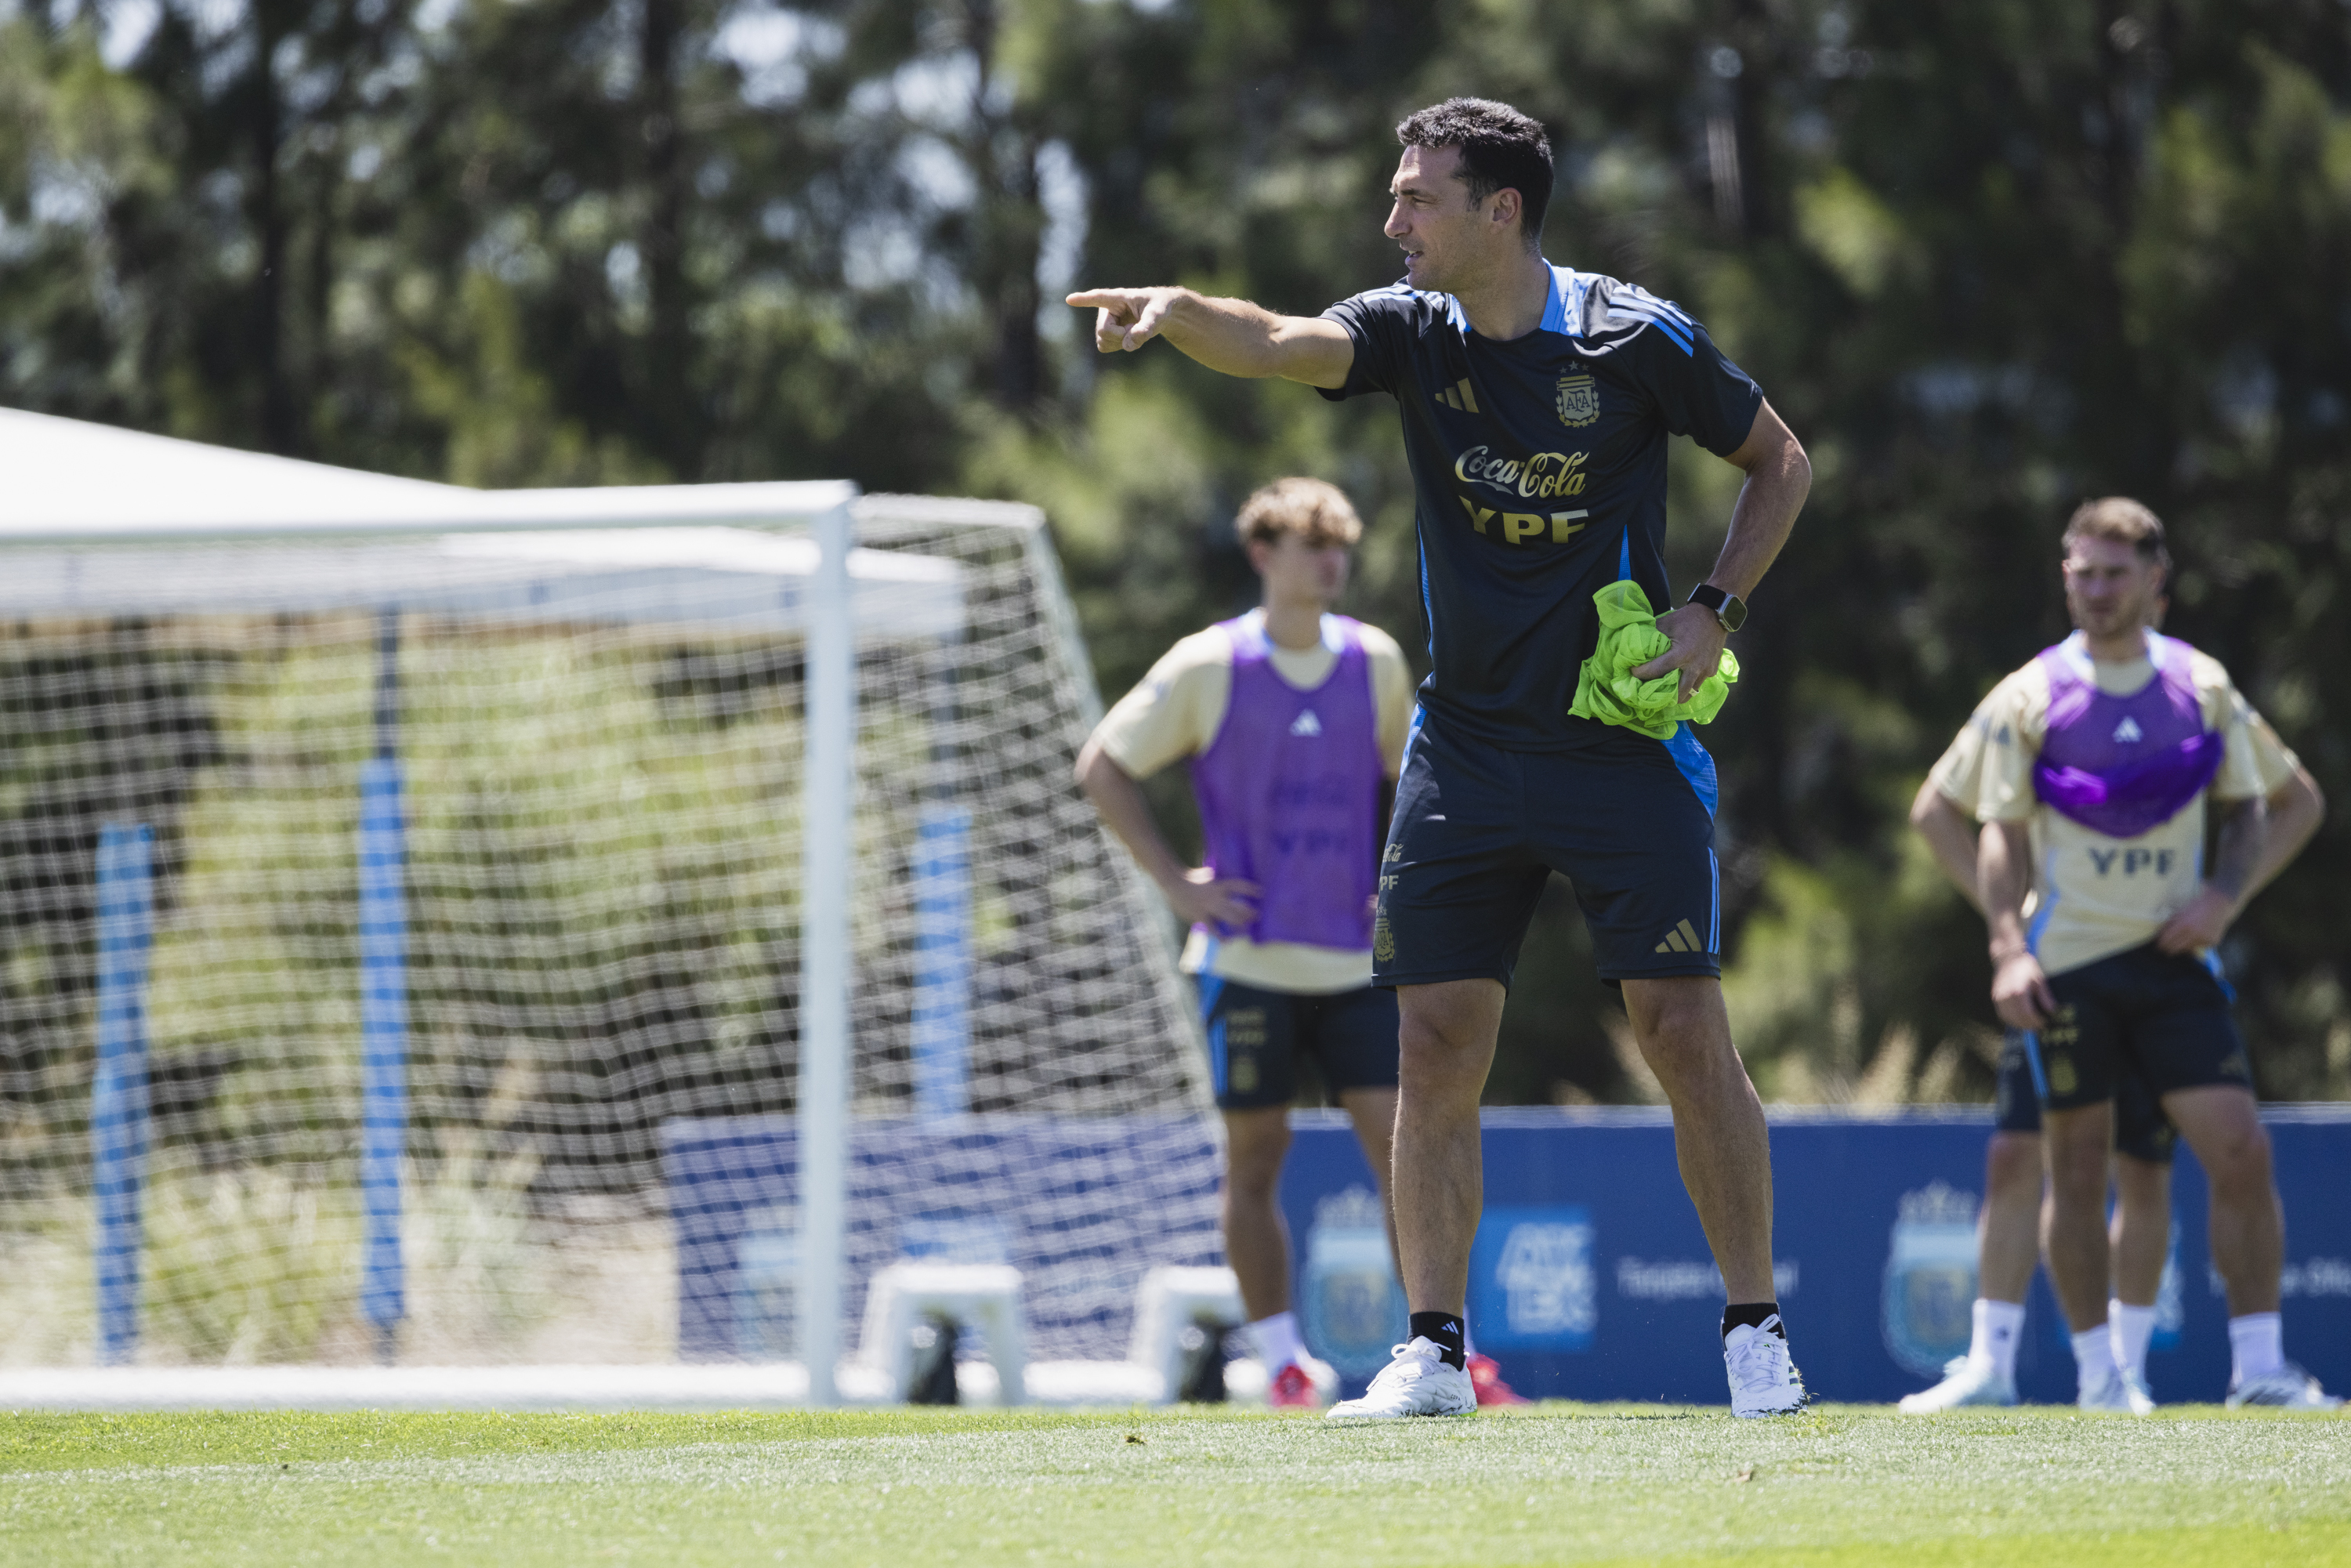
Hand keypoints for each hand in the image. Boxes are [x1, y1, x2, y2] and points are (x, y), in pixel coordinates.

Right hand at [1066, 287, 1185, 353]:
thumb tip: (1127, 345)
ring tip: (1133, 330)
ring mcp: (1105, 321)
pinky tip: (1128, 337)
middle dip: (1121, 336)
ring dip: (1120, 342)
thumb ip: (1146, 329)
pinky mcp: (1106, 333)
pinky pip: (1105, 347)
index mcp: (1118, 297)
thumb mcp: (1158, 315)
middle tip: (1135, 329)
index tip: (1069, 299)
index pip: (1098, 297)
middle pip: (1104, 332)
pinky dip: (1118, 346)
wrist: (1159, 313)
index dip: (1084, 299)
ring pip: (1102, 341)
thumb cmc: (1159, 308)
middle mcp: (1106, 309)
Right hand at [1163, 865, 1260, 928]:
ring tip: (1247, 931)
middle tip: (1257, 917)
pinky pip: (1213, 930)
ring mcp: (1208, 908)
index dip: (1250, 889)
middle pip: (1237, 906)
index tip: (1261, 893)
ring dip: (1240, 925)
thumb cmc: (1190, 877)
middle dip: (1249, 913)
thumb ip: (1217, 879)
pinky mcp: (1199, 917)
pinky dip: (1221, 937)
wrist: (1173, 883)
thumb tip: (1226, 878)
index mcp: (1218, 885)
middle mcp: (1215, 897)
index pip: (1238, 885)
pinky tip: (1228, 942)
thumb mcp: (1207, 874)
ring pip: (1229, 919)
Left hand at [1630, 602, 1729, 702]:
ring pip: (1691, 691)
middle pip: (1678, 693)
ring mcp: (1706, 670)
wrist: (1714, 613)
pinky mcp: (1713, 669)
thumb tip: (1636, 643)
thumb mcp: (1667, 622)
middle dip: (1664, 697)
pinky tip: (1683, 681)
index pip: (1656, 671)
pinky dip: (1691, 684)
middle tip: (1652, 693)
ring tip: (1668, 693)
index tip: (1632, 672)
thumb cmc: (1688, 618)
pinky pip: (1700, 682)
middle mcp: (1694, 667)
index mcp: (1681, 655)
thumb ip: (1652, 634)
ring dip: (1679, 694)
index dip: (1641, 673)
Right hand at [1990, 949, 2056, 1030]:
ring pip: (2008, 1018)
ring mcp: (1998, 997)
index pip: (2027, 1014)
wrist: (2007, 957)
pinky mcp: (1995, 997)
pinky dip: (2010, 1019)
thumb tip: (2052, 1011)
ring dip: (2019, 1024)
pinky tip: (2018, 1019)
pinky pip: (2002, 1013)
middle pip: (2017, 1018)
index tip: (2044, 1023)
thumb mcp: (2039, 979)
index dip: (2036, 1021)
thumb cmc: (2025, 966)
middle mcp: (2006, 996)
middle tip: (2039, 1026)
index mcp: (2019, 991)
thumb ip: (2045, 996)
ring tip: (2030, 1024)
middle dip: (2029, 1025)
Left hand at [2155, 883, 2235, 953]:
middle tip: (2165, 949)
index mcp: (2184, 925)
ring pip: (2187, 950)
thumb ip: (2170, 924)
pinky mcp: (2212, 942)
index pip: (2168, 940)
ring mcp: (2204, 940)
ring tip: (2179, 942)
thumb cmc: (2196, 906)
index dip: (2161, 944)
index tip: (2158, 946)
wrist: (2218, 905)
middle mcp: (2194, 934)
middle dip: (2169, 949)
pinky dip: (2195, 944)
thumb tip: (2159, 935)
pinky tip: (2195, 937)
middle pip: (2175, 949)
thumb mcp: (2180, 912)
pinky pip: (2198, 947)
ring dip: (2182, 947)